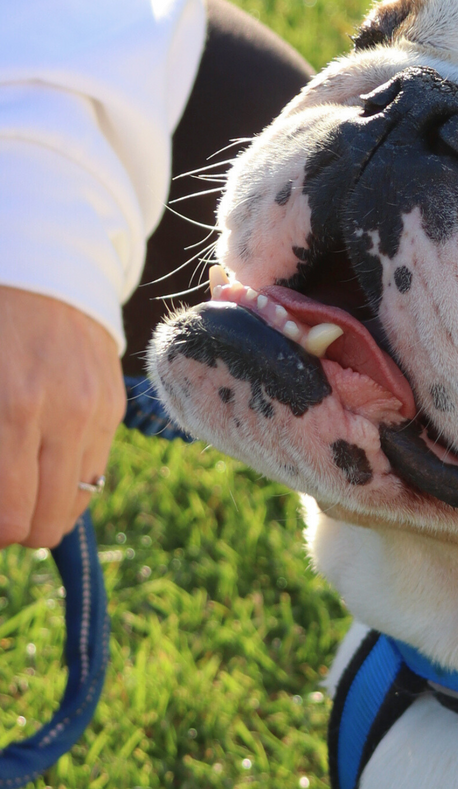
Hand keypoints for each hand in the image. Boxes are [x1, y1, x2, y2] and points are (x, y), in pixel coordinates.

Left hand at [0, 287, 125, 547]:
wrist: (44, 259)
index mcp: (15, 407)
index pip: (11, 511)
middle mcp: (65, 416)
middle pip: (47, 521)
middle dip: (15, 528)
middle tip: (0, 511)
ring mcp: (98, 413)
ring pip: (77, 502)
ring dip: (45, 509)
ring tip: (20, 490)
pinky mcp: (114, 407)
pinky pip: (95, 470)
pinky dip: (67, 479)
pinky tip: (43, 461)